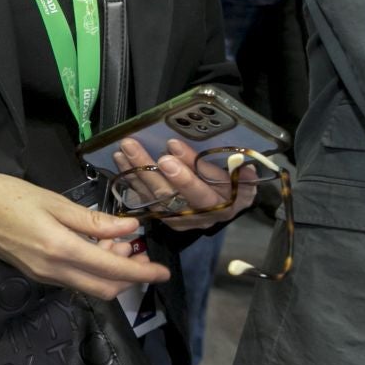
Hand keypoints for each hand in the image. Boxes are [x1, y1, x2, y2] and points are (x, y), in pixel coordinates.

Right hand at [0, 167, 170, 300]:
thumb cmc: (4, 195)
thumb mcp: (52, 201)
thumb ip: (92, 221)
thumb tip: (128, 230)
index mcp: (61, 250)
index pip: (112, 271)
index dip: (142, 272)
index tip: (163, 271)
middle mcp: (53, 271)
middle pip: (104, 289)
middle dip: (129, 276)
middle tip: (137, 249)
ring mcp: (42, 275)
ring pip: (89, 285)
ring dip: (110, 272)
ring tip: (116, 242)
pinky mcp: (34, 271)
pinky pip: (72, 278)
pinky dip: (91, 268)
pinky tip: (93, 245)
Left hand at [110, 137, 256, 231]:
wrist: (228, 205)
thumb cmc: (236, 185)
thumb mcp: (243, 178)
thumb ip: (235, 171)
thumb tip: (234, 162)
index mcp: (223, 205)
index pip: (202, 190)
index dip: (185, 173)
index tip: (170, 149)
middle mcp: (198, 215)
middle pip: (172, 195)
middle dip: (149, 169)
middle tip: (133, 147)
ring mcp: (178, 218)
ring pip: (153, 196)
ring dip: (136, 171)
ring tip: (123, 150)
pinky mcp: (164, 216)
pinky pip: (144, 198)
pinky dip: (131, 178)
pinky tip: (121, 161)